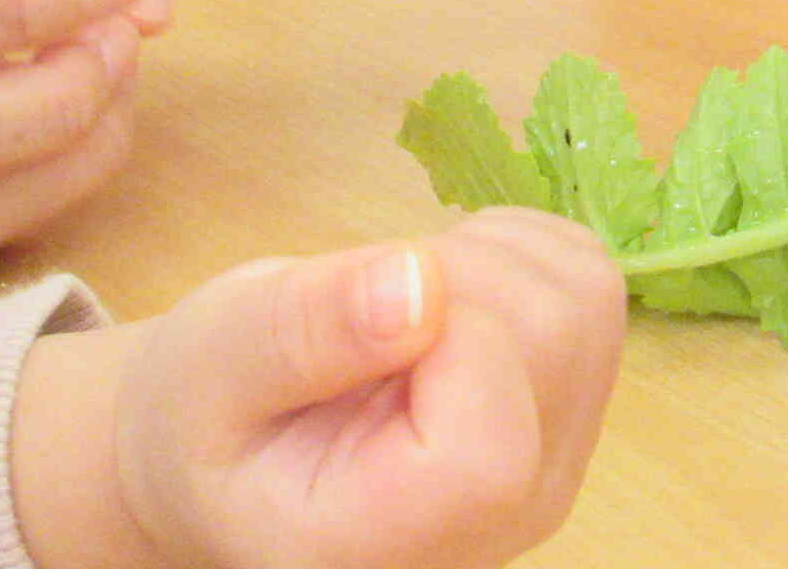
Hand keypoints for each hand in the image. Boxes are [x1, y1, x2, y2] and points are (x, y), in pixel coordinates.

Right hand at [16, 212, 625, 568]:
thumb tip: (419, 285)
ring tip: (395, 302)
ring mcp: (552, 465)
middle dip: (460, 272)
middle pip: (553, 341)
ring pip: (583, 295)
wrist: (223, 446)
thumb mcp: (206, 369)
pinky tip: (440, 296)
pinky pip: (587, 276)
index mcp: (391, 544)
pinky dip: (518, 248)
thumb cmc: (200, 417)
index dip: (449, 333)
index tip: (370, 304)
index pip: (491, 448)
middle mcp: (503, 522)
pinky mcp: (574, 404)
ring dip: (490, 255)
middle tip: (363, 297)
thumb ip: (301, 334)